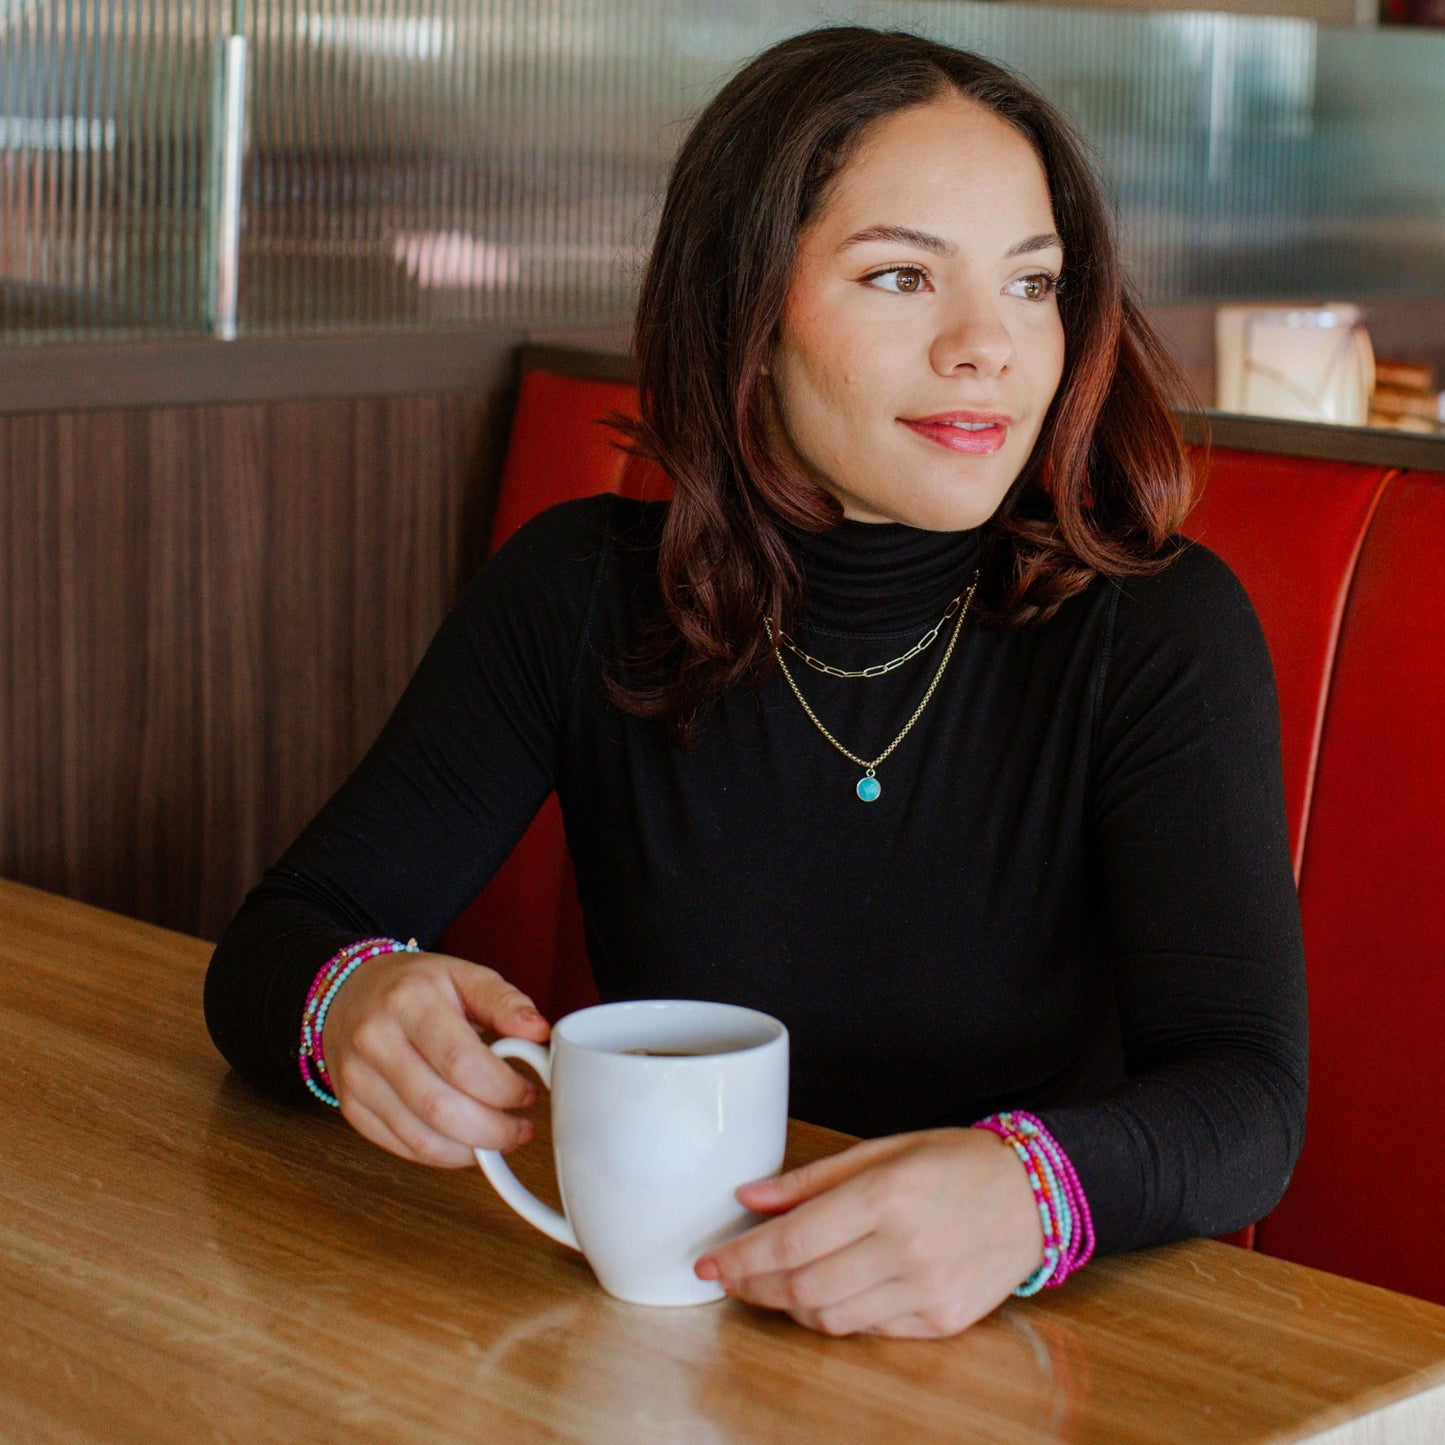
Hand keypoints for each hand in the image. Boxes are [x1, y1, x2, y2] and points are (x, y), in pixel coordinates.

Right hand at [321, 951, 550, 1167]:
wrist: (349, 993)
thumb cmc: (413, 986)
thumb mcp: (462, 975)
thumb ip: (504, 1002)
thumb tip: (539, 1031)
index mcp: (407, 1001)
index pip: (461, 1061)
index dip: (502, 1088)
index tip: (527, 1093)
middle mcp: (375, 1041)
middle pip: (440, 1108)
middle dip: (493, 1130)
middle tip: (520, 1127)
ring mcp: (357, 1079)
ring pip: (421, 1138)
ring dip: (472, 1149)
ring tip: (500, 1138)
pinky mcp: (352, 1109)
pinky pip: (402, 1148)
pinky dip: (443, 1155)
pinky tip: (467, 1142)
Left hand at [695, 1128, 1043, 1337]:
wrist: (1035, 1196)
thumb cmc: (956, 1162)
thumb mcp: (884, 1149)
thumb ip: (813, 1178)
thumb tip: (750, 1197)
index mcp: (887, 1195)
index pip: (793, 1240)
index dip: (742, 1257)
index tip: (708, 1263)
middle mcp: (906, 1248)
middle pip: (803, 1287)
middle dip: (753, 1287)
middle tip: (728, 1278)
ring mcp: (926, 1291)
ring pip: (831, 1318)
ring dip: (790, 1305)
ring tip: (774, 1284)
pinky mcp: (943, 1322)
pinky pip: (870, 1330)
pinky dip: (838, 1314)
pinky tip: (829, 1290)